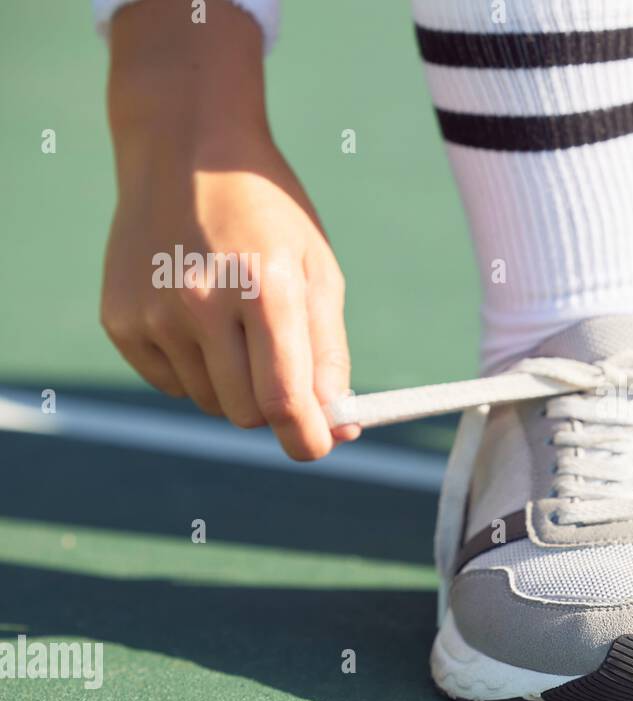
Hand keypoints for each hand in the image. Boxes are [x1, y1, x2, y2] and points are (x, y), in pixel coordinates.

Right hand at [101, 139, 358, 459]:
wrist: (187, 153)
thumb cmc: (269, 217)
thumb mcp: (316, 273)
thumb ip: (329, 354)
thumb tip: (340, 426)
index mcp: (264, 289)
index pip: (284, 400)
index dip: (308, 438)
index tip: (320, 445)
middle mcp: (201, 304)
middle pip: (247, 413)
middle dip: (275, 408)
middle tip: (283, 368)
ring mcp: (153, 313)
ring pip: (210, 402)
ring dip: (234, 385)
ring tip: (237, 324)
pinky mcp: (121, 322)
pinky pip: (172, 383)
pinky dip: (195, 368)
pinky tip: (198, 317)